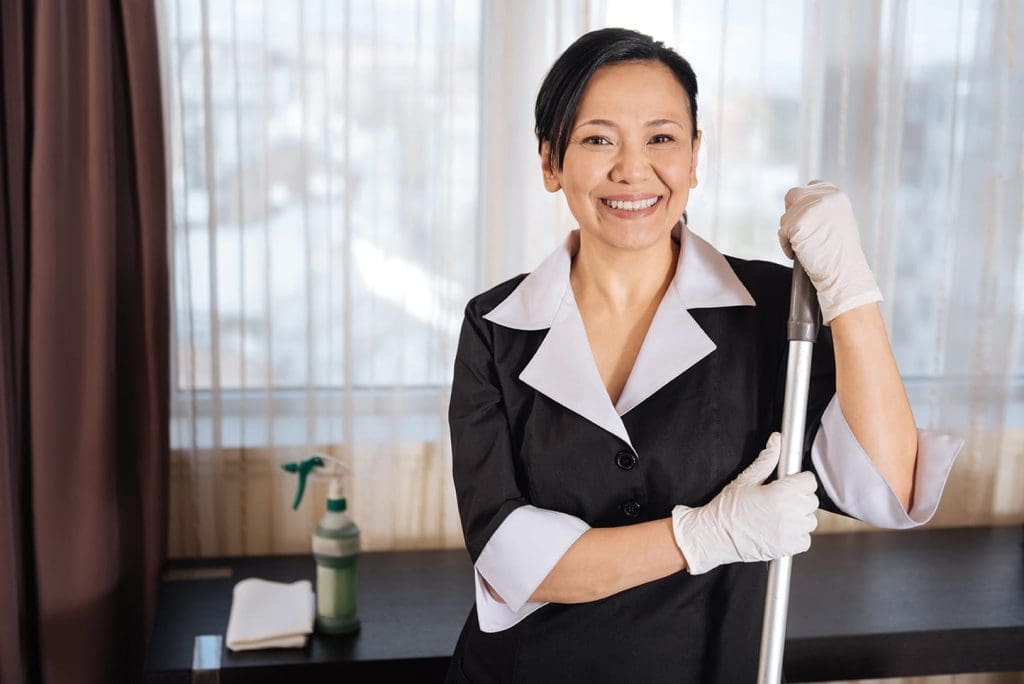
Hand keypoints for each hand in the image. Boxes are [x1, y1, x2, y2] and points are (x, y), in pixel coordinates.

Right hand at [670, 432, 818, 574]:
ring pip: (810, 520)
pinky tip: (780, 529)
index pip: (809, 481)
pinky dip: (797, 535)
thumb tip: (776, 440)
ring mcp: (789, 533)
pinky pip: (806, 539)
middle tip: (780, 499)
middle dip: (799, 497)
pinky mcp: (788, 549)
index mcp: (778, 494)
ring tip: (779, 515)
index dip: (799, 480)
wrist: (715, 536)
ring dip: (799, 517)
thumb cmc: (727, 509)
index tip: (790, 483)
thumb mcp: (745, 480)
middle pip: (811, 500)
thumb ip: (766, 460)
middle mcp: (787, 514)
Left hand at [777, 180, 882, 323]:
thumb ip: (824, 210)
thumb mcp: (839, 222)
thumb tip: (802, 207)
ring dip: (789, 232)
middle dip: (791, 212)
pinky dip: (786, 245)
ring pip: (785, 217)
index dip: (805, 201)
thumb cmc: (843, 255)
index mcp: (836, 195)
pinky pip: (782, 233)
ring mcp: (809, 209)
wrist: (844, 273)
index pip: (813, 186)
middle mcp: (823, 197)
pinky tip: (796, 255)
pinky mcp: (796, 224)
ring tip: (803, 248)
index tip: (804, 216)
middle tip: (796, 231)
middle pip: (793, 195)